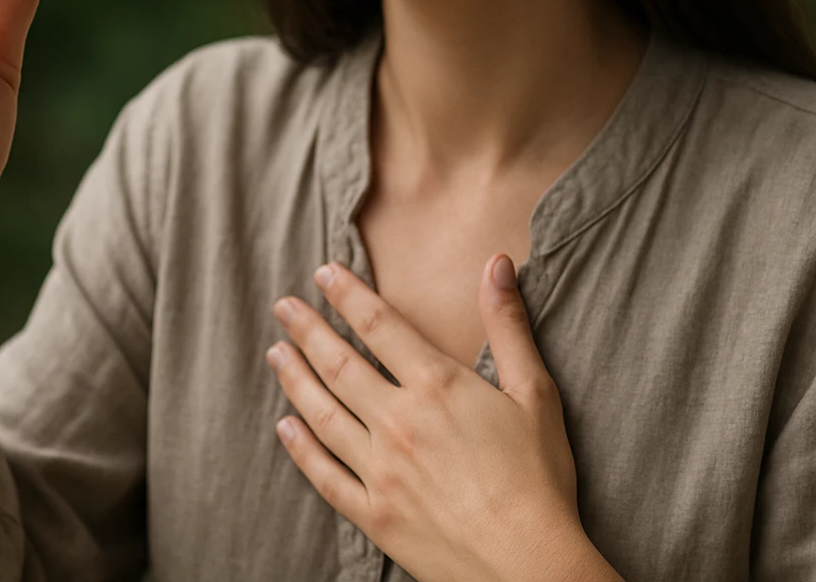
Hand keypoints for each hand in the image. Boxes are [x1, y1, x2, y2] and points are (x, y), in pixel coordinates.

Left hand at [267, 254, 602, 581]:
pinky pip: (324, 474)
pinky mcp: (374, 514)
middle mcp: (398, 422)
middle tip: (282, 306)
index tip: (323, 272)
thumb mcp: (536, 393)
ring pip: (322, 414)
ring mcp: (380, 470)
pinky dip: (300, 448)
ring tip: (275, 354)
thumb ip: (508, 326)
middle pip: (339, 364)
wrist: (530, 565)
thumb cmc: (540, 480)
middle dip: (307, 330)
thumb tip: (497, 263)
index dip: (347, 294)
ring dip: (294, 379)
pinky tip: (284, 427)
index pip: (379, 325)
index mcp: (437, 387)